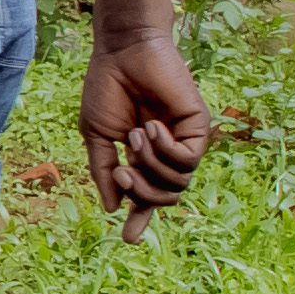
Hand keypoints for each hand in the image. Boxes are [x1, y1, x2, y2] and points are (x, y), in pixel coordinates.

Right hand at [82, 25, 212, 230]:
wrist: (122, 53)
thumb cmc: (107, 88)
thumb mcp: (97, 136)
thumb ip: (104, 171)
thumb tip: (113, 207)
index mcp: (142, 158)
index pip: (147, 196)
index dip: (140, 220)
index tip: (129, 240)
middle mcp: (166, 153)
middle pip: (165, 197)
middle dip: (141, 192)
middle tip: (120, 173)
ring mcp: (183, 140)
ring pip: (178, 182)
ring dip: (150, 165)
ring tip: (134, 136)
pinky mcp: (198, 126)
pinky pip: (189, 159)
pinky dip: (166, 150)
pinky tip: (151, 128)